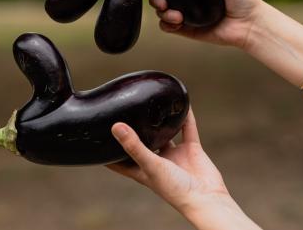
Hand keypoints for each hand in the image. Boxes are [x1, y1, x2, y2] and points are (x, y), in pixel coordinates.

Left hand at [107, 109, 260, 229]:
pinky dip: (185, 117)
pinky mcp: (191, 150)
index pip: (118, 160)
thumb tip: (115, 127)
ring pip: (165, 134)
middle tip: (124, 111)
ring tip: (152, 104)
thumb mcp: (150, 165)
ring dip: (161, 122)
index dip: (107, 150)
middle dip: (135, 130)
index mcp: (142, 170)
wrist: (207, 198)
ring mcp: (174, 155)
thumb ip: (134, 146)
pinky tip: (181, 103)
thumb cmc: (175, 189)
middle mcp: (156, 161)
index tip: (95, 137)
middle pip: (142, 143)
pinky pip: (187, 130)